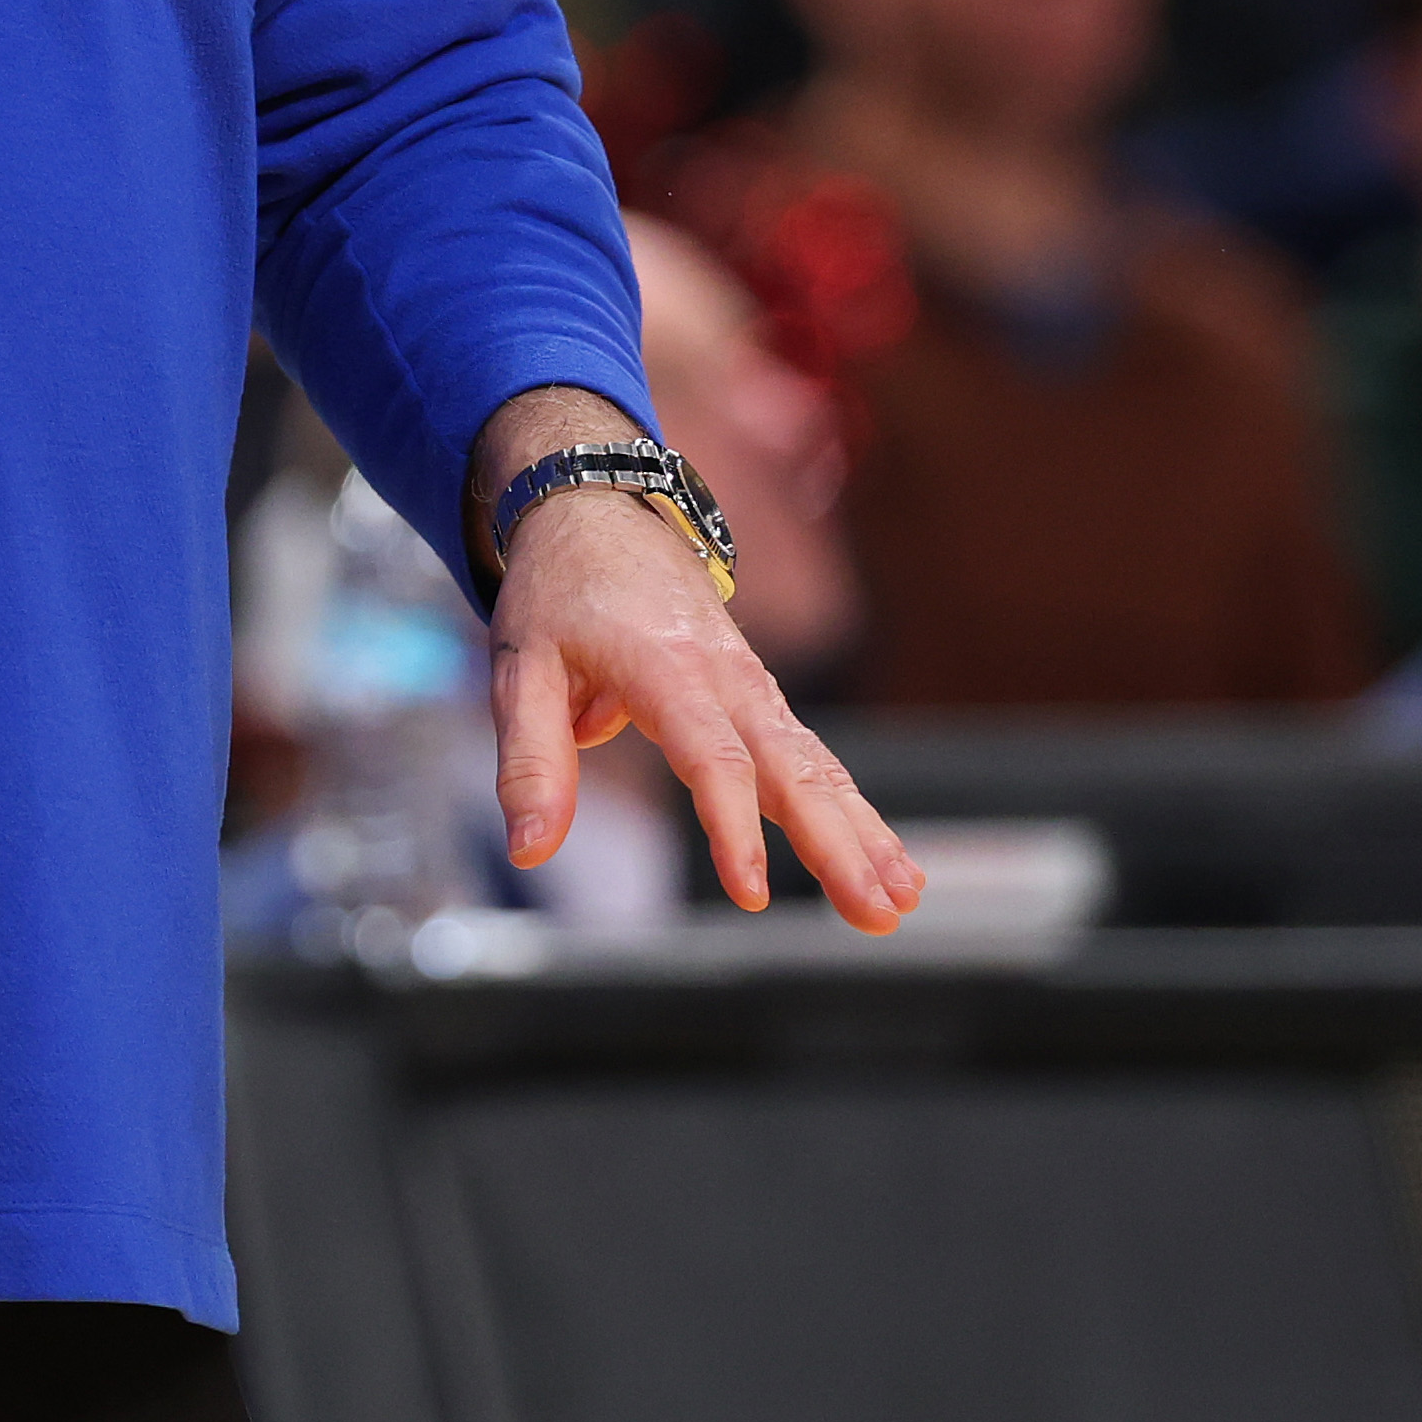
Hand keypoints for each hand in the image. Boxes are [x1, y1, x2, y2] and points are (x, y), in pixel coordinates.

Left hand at [478, 393, 921, 932]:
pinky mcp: (761, 696)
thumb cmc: (556, 594)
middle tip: (877, 912)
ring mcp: (752, 683)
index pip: (712, 757)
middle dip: (838, 844)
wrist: (599, 509)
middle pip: (791, 767)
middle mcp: (725, 675)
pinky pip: (813, 757)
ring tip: (902, 900)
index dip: (733, 827)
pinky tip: (890, 864)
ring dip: (864, 834)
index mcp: (665, 667)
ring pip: (817, 765)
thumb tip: (528, 852)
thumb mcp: (519, 669)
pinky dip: (855, 809)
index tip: (751, 892)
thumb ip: (530, 763)